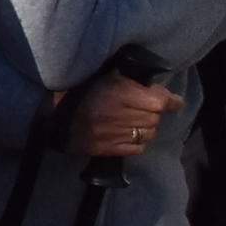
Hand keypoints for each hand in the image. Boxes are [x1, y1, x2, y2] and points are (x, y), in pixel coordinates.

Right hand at [61, 70, 181, 157]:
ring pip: (148, 134)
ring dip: (147, 128)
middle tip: (144, 107)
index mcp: (119, 92)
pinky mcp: (109, 149)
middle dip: (154, 113)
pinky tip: (128, 134)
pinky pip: (137, 148)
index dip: (170, 101)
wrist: (50, 114)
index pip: (159, 101)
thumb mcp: (102, 76)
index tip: (175, 101)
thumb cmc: (76, 89)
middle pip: (155, 118)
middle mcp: (120, 114)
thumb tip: (155, 88)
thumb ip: (129, 80)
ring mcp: (115, 134)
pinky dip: (137, 141)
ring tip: (135, 121)